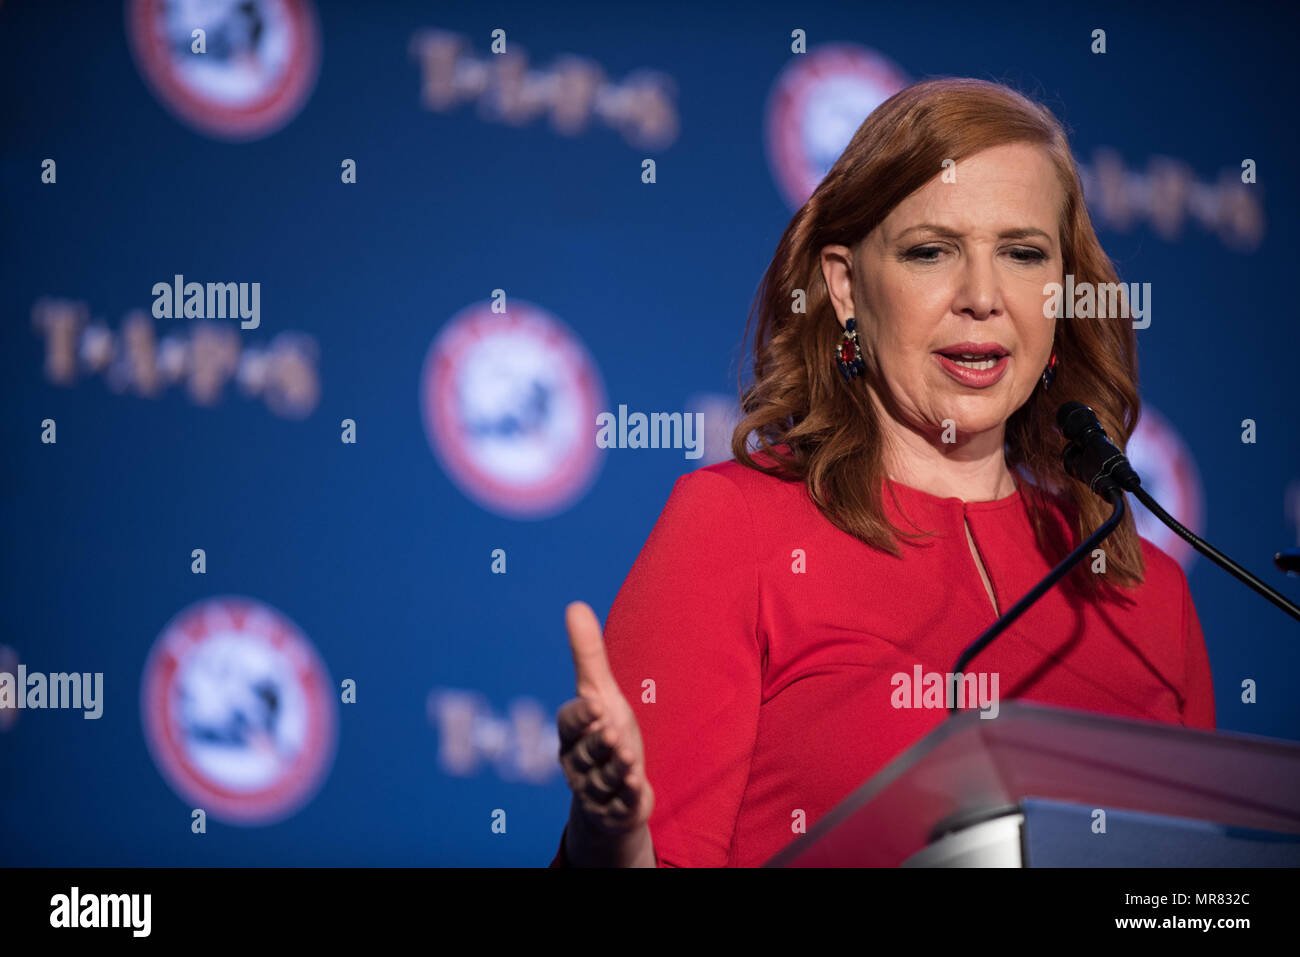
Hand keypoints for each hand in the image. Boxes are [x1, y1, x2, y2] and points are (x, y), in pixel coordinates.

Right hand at [557, 601, 653, 838]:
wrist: (616, 789)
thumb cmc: (605, 732)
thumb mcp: (601, 694)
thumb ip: (587, 655)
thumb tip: (574, 605)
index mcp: (571, 734)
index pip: (568, 724)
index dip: (581, 716)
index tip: (596, 706)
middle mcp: (577, 763)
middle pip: (585, 753)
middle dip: (598, 745)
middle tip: (612, 733)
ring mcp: (595, 790)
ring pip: (602, 781)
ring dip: (615, 770)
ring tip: (630, 760)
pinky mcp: (615, 811)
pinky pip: (619, 806)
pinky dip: (628, 797)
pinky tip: (639, 787)